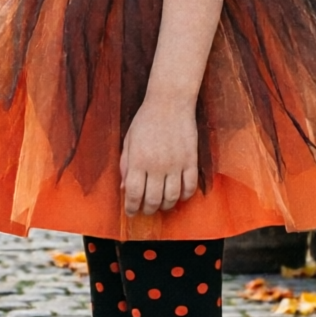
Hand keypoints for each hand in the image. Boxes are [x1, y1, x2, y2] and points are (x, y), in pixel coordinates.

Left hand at [120, 94, 199, 215]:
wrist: (170, 103)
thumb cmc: (145, 121)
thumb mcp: (129, 142)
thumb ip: (125, 166)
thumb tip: (124, 189)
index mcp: (138, 161)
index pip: (134, 193)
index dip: (131, 207)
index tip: (131, 212)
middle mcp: (157, 165)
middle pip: (153, 199)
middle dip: (148, 209)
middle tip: (146, 210)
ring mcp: (176, 163)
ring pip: (172, 196)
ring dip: (166, 205)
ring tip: (162, 206)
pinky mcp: (191, 160)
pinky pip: (190, 185)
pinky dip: (185, 195)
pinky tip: (179, 196)